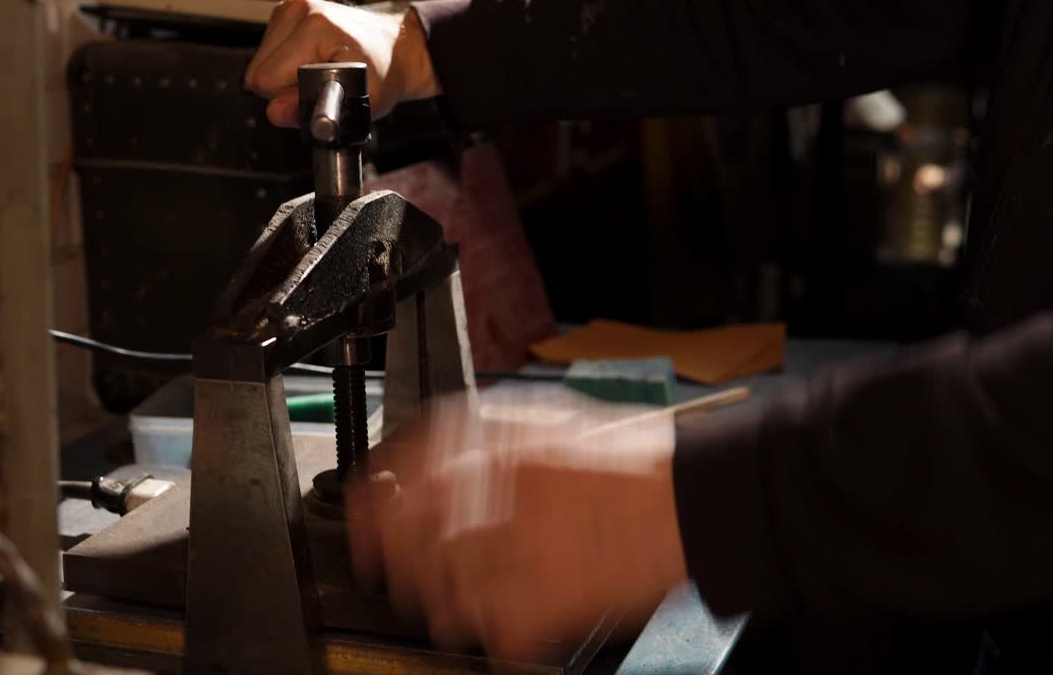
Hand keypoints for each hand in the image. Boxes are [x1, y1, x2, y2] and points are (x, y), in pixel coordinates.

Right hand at [244, 0, 440, 127]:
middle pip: (259, 72)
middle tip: (319, 87)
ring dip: (285, 78)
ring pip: (260, 64)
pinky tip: (311, 63)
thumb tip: (275, 112)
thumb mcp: (356, 103)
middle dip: (284, 90)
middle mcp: (299, 11)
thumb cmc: (383, 73)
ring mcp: (291, 8)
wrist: (396, 48)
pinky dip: (285, 65)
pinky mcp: (287, 12)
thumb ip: (311, 110)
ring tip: (318, 74)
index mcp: (315, 27)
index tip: (319, 95)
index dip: (289, 98)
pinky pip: (267, 54)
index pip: (266, 80)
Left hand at [346, 398, 688, 663]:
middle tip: (404, 572)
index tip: (364, 519)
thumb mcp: (547, 419)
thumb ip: (484, 437)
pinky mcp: (537, 607)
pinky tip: (519, 621)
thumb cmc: (634, 459)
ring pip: (438, 598)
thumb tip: (428, 460)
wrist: (693, 499)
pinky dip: (500, 636)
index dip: (369, 501)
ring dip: (447, 604)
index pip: (397, 471)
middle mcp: (489, 494)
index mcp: (490, 445)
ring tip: (475, 597)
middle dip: (397, 562)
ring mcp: (509, 554)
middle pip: (404, 542)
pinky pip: (491, 637)